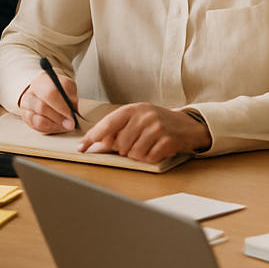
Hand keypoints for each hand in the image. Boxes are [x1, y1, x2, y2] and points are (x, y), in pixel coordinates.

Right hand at [18, 70, 79, 132]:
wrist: (44, 90)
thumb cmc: (57, 89)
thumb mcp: (68, 86)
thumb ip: (71, 95)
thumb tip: (72, 108)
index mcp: (43, 80)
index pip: (50, 93)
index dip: (61, 106)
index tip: (70, 114)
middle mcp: (31, 92)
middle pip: (42, 108)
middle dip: (59, 118)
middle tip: (70, 123)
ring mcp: (26, 106)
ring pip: (38, 120)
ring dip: (54, 125)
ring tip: (64, 125)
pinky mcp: (25, 116)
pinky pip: (36, 127)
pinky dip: (49, 128)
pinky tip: (56, 125)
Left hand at [76, 103, 209, 163]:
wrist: (187, 124)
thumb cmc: (158, 122)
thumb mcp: (137, 118)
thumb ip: (118, 128)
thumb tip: (98, 143)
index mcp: (133, 109)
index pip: (107, 124)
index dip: (92, 137)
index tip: (82, 147)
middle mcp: (144, 116)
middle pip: (119, 143)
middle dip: (123, 148)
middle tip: (135, 142)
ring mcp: (156, 128)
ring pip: (132, 153)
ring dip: (137, 154)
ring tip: (147, 144)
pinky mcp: (167, 141)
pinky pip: (147, 158)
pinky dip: (149, 157)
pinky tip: (155, 149)